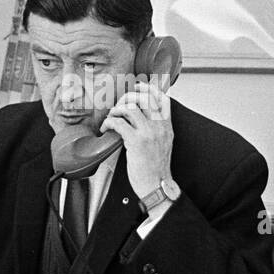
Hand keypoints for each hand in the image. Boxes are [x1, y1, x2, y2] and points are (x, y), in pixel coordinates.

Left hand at [101, 82, 173, 200]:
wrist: (157, 186)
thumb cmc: (156, 168)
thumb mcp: (162, 143)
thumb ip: (155, 128)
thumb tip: (138, 116)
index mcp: (167, 126)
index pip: (161, 97)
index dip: (147, 88)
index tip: (135, 87)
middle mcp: (160, 126)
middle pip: (145, 96)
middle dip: (127, 96)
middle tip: (118, 106)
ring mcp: (149, 133)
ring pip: (131, 106)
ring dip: (116, 109)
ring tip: (111, 118)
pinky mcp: (137, 142)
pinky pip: (119, 123)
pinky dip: (109, 122)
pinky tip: (106, 129)